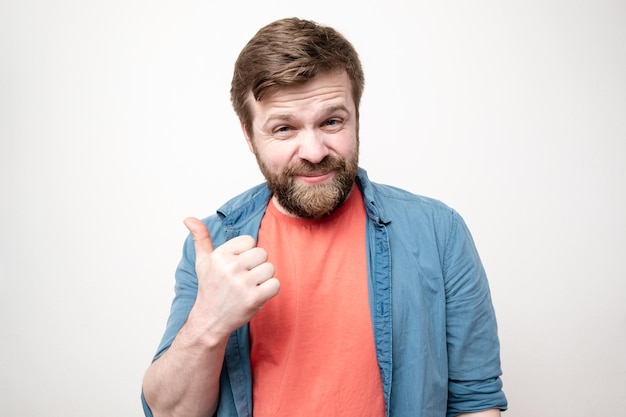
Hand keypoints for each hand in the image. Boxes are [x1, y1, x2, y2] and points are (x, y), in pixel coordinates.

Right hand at [183, 217, 279, 340]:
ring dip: (264, 279)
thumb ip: (200, 238)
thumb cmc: (210, 289)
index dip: (246, 253)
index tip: (236, 266)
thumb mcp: (203, 262)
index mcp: (220, 255)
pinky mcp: (254, 298)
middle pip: (262, 253)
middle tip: (244, 278)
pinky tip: (256, 295)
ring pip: (270, 268)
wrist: (210, 320)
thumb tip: (188, 218)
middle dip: (256, 266)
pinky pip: (275, 284)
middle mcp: (230, 267)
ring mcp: (242, 283)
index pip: (250, 241)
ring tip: (249, 287)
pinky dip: (269, 291)